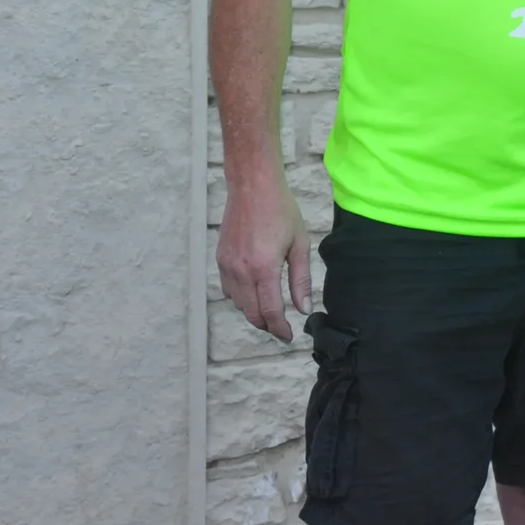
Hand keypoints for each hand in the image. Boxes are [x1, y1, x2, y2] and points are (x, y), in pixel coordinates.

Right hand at [217, 178, 309, 342]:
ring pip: (238, 304)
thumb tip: (303, 308)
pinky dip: (241, 298)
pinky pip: (229, 290)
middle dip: (267, 325)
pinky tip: (255, 291)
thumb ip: (300, 279)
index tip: (288, 336)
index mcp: (264, 268)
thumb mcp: (299, 244)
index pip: (270, 312)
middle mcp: (241, 271)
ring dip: (254, 312)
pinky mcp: (220, 260)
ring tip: (270, 309)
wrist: (252, 187)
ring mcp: (227, 266)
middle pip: (251, 313)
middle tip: (281, 328)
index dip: (280, 329)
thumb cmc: (281, 211)